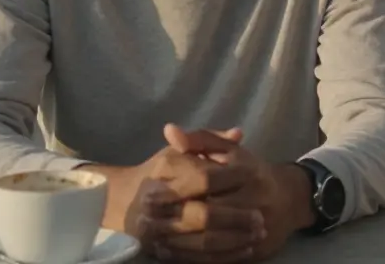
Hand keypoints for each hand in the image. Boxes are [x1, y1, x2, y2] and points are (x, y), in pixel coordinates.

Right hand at [79, 127, 261, 260]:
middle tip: (260, 218)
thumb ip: (209, 140)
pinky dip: (222, 256)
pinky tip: (243, 249)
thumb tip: (239, 133)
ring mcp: (158, 231)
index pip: (204, 179)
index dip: (232, 179)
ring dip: (234, 240)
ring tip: (257, 235)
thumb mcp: (181, 150)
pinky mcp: (161, 251)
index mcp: (164, 173)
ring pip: (203, 240)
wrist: (124, 200)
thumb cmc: (161, 170)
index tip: (253, 181)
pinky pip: (196, 258)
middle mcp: (157, 204)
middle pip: (204, 215)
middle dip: (236, 218)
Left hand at [157, 125, 315, 261]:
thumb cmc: (252, 171)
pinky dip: (195, 257)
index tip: (149, 196)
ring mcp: (258, 226)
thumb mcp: (229, 152)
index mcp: (246, 170)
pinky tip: (174, 252)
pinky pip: (222, 257)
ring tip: (155, 240)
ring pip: (213, 239)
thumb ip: (200, 140)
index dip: (176, 189)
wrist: (291, 199)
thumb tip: (169, 131)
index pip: (206, 180)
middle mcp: (255, 197)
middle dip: (174, 219)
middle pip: (208, 213)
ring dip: (181, 242)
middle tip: (146, 222)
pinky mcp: (258, 249)